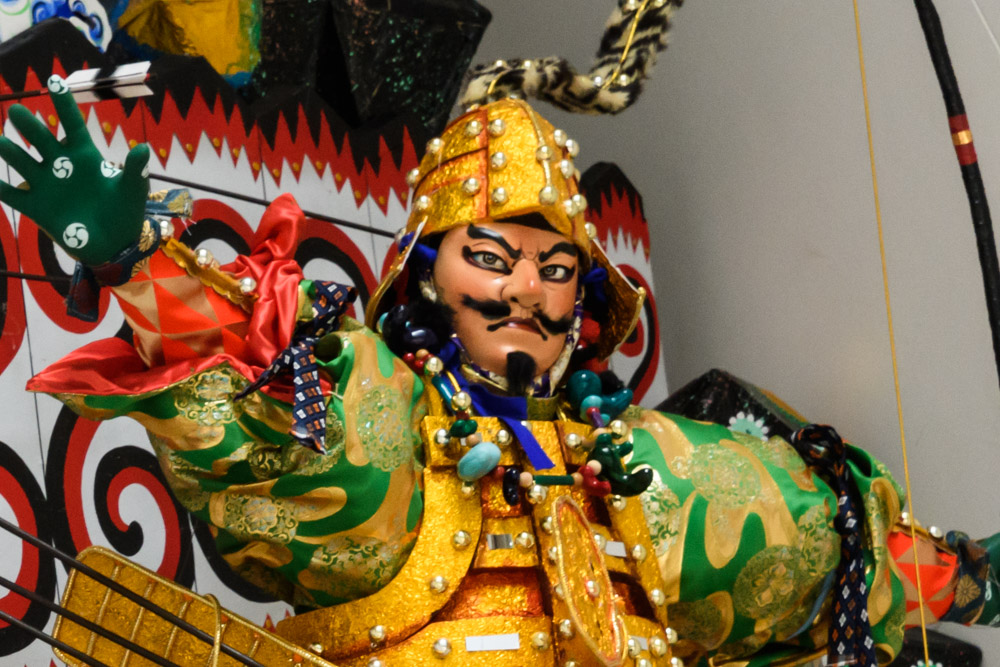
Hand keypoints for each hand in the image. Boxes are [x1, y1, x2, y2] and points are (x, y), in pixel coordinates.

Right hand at [0, 75, 149, 265]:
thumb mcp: (132, 190)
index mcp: (85, 156)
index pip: (72, 125)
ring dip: (8, 150)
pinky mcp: (36, 207)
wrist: (114, 244)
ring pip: (21, 161)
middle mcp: (61, 165)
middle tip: (17, 111)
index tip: (53, 80)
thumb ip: (135, 170)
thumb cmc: (125, 212)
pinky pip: (11, 195)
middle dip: (29, 126)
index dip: (63, 104)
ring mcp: (46, 185)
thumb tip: (144, 149)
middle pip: (41, 139)